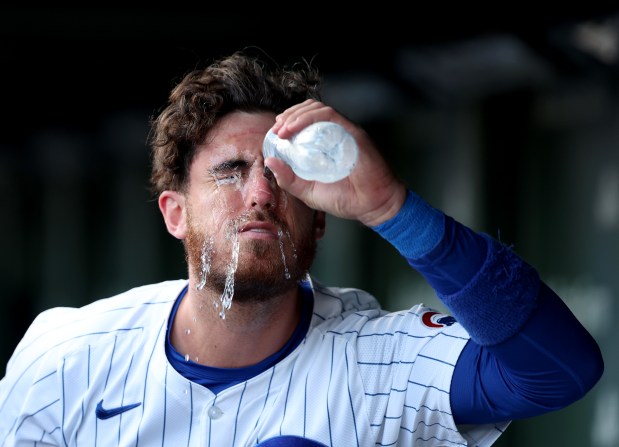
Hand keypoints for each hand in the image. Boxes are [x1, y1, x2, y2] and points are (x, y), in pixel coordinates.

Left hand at [265, 99, 406, 226]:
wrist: (372, 206)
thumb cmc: (344, 199)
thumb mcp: (308, 191)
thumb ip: (288, 178)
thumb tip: (269, 160)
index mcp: (324, 143)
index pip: (304, 121)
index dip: (288, 121)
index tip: (275, 132)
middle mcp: (335, 133)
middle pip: (309, 109)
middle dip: (289, 115)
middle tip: (277, 130)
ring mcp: (345, 131)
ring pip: (318, 109)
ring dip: (296, 115)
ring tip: (283, 129)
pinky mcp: (353, 133)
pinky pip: (330, 116)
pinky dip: (310, 118)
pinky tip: (295, 129)